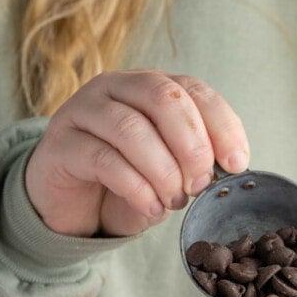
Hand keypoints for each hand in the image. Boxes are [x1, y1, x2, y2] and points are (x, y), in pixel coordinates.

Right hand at [24, 70, 249, 236]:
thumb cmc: (125, 185)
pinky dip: (136, 188)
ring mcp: (83, 111)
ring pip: (131, 129)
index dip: (221, 125)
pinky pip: (103, 160)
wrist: (73, 208)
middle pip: (162, 98)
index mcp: (148, 87)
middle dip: (191, 146)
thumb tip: (229, 167)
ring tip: (174, 202)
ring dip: (163, 172)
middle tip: (201, 185)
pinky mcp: (60, 144)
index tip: (236, 163)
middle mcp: (115, 88)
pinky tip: (150, 208)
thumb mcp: (169, 172)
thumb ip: (195, 162)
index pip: (193, 90)